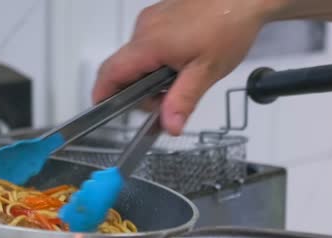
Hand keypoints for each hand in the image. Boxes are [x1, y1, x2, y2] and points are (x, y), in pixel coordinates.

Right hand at [92, 0, 274, 134]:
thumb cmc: (228, 26)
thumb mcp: (206, 72)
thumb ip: (183, 100)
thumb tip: (169, 126)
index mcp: (149, 44)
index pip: (111, 72)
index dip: (103, 94)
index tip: (104, 111)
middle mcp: (144, 29)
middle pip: (125, 68)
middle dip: (140, 92)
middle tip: (168, 105)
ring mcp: (152, 20)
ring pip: (139, 57)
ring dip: (152, 77)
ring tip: (183, 81)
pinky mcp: (163, 16)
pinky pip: (150, 44)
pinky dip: (159, 61)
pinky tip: (184, 64)